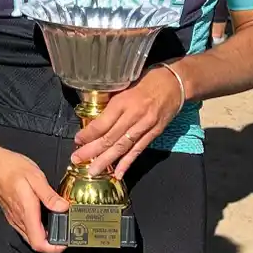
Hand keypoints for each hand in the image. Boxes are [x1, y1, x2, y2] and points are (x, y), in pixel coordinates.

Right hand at [0, 142, 68, 252]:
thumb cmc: (10, 167)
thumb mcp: (35, 177)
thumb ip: (49, 195)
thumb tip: (64, 208)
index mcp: (26, 212)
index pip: (39, 243)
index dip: (54, 248)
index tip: (66, 242)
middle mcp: (19, 219)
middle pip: (36, 243)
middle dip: (53, 242)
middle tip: (67, 231)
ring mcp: (14, 218)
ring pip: (31, 236)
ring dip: (46, 236)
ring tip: (60, 223)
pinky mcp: (12, 214)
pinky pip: (26, 228)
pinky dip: (38, 228)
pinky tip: (45, 216)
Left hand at [70, 65, 183, 179]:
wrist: (176, 83)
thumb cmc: (149, 79)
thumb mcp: (126, 83)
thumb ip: (112, 100)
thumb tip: (95, 114)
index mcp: (124, 101)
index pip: (103, 123)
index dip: (88, 134)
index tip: (77, 140)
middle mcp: (134, 115)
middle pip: (110, 138)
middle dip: (92, 151)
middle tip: (76, 160)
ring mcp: (145, 126)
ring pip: (122, 147)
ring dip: (106, 161)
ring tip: (93, 171)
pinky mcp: (154, 133)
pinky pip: (138, 150)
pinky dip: (127, 163)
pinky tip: (118, 174)